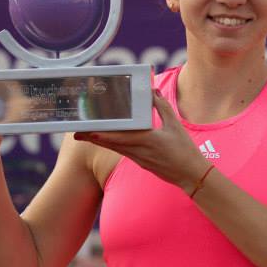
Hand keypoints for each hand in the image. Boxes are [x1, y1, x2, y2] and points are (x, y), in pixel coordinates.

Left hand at [73, 90, 207, 192]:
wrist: (190, 175)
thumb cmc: (184, 150)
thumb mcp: (175, 125)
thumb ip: (162, 107)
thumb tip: (152, 91)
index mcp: (147, 140)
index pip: (119, 137)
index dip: (101, 134)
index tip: (88, 129)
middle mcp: (139, 151)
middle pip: (110, 144)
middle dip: (93, 138)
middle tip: (76, 132)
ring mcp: (138, 159)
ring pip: (114, 149)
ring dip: (100, 142)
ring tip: (85, 135)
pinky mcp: (140, 162)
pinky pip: (122, 152)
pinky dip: (112, 145)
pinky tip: (105, 141)